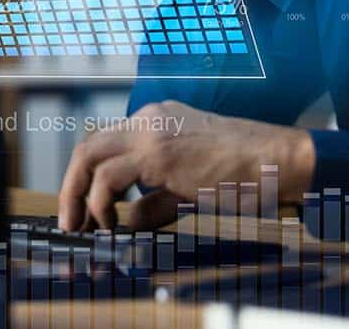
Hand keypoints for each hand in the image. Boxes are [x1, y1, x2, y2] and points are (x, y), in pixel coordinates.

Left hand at [57, 100, 314, 231]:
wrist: (277, 159)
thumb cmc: (244, 172)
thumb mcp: (190, 184)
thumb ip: (157, 198)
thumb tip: (131, 220)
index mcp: (158, 119)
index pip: (106, 142)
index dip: (86, 178)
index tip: (83, 210)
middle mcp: (149, 118)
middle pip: (88, 145)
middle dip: (71, 187)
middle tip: (70, 223)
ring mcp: (152, 131)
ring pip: (89, 156)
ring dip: (80, 197)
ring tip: (87, 229)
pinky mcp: (158, 152)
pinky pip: (109, 177)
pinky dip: (102, 204)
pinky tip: (115, 224)